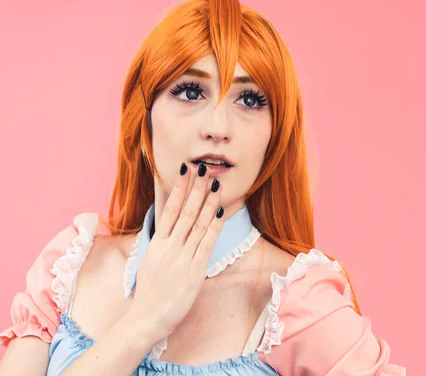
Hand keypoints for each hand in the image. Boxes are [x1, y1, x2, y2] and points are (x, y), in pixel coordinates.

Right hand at [128, 162, 223, 342]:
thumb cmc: (149, 293)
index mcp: (158, 243)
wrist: (145, 318)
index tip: (185, 171)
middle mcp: (169, 246)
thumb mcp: (151, 262)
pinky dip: (213, 227)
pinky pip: (206, 243)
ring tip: (215, 183)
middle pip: (185, 210)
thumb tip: (172, 231)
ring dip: (208, 201)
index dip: (179, 188)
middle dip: (196, 188)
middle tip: (203, 168)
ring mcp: (182, 257)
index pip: (169, 208)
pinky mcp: (194, 270)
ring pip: (197, 223)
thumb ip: (164, 245)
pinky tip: (219, 212)